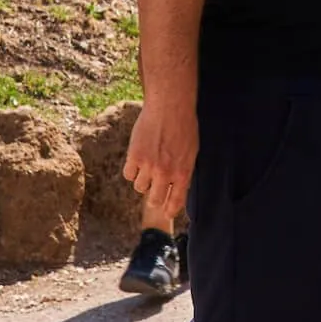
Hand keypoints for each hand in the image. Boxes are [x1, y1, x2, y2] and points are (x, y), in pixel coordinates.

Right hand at [123, 97, 198, 221]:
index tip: (166, 213)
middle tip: (153, 191)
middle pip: (154, 200)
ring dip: (143, 180)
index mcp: (183, 172)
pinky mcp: (134, 157)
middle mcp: (165, 173)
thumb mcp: (191, 151)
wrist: (170, 108)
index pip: (175, 201)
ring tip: (148, 165)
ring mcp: (148, 166)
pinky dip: (132, 170)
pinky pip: (128, 175)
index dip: (169, 210)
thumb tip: (176, 187)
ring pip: (140, 188)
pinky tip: (138, 158)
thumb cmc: (184, 127)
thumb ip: (183, 171)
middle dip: (154, 198)